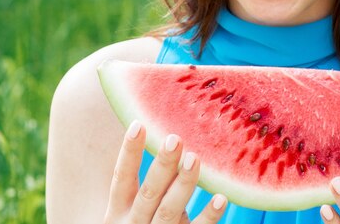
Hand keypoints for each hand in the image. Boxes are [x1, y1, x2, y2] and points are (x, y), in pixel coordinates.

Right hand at [104, 121, 226, 223]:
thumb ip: (151, 188)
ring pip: (168, 211)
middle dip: (162, 166)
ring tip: (196, 159)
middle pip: (148, 193)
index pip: (121, 179)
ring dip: (183, 186)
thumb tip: (173, 144)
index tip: (139, 124)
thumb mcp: (134, 212)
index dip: (128, 153)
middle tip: (175, 139)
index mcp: (118, 213)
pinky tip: (221, 198)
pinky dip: (208, 216)